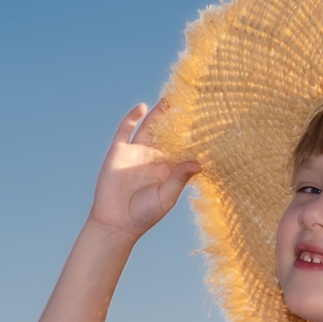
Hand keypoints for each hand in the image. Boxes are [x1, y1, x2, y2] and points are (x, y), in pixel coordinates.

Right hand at [86, 102, 199, 239]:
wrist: (115, 222)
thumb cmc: (144, 215)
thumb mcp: (166, 197)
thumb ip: (180, 178)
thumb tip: (198, 162)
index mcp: (166, 169)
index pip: (182, 148)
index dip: (192, 136)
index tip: (207, 123)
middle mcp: (152, 158)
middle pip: (167, 133)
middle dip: (177, 120)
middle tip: (192, 102)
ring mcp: (135, 153)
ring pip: (148, 127)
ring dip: (158, 113)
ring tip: (170, 98)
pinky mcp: (118, 152)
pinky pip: (125, 131)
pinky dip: (132, 118)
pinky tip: (142, 107)